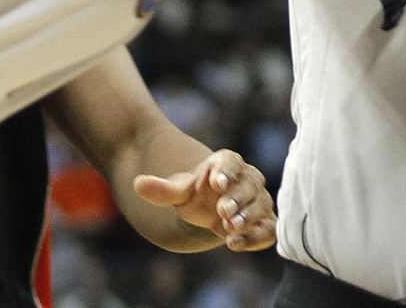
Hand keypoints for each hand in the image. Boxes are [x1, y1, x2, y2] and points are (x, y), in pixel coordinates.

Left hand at [133, 150, 275, 251]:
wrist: (211, 209)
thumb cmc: (197, 195)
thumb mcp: (178, 193)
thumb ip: (162, 190)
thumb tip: (138, 183)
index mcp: (227, 164)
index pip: (231, 162)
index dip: (226, 171)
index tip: (217, 183)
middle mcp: (248, 179)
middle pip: (249, 185)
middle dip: (237, 198)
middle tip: (223, 211)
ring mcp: (258, 200)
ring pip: (260, 206)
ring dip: (247, 217)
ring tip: (230, 228)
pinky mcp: (263, 222)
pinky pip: (268, 228)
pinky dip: (256, 236)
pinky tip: (235, 244)